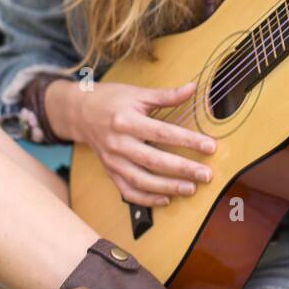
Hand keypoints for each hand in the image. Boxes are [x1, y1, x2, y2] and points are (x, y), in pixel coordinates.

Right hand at [72, 80, 215, 206]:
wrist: (79, 112)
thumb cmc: (111, 100)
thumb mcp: (137, 93)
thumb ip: (166, 95)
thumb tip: (192, 88)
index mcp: (126, 120)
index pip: (162, 133)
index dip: (187, 141)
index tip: (210, 146)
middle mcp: (118, 143)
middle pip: (154, 161)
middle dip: (182, 169)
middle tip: (206, 175)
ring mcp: (112, 160)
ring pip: (141, 181)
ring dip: (167, 187)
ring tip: (190, 189)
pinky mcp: (110, 172)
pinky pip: (128, 191)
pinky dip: (146, 199)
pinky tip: (166, 200)